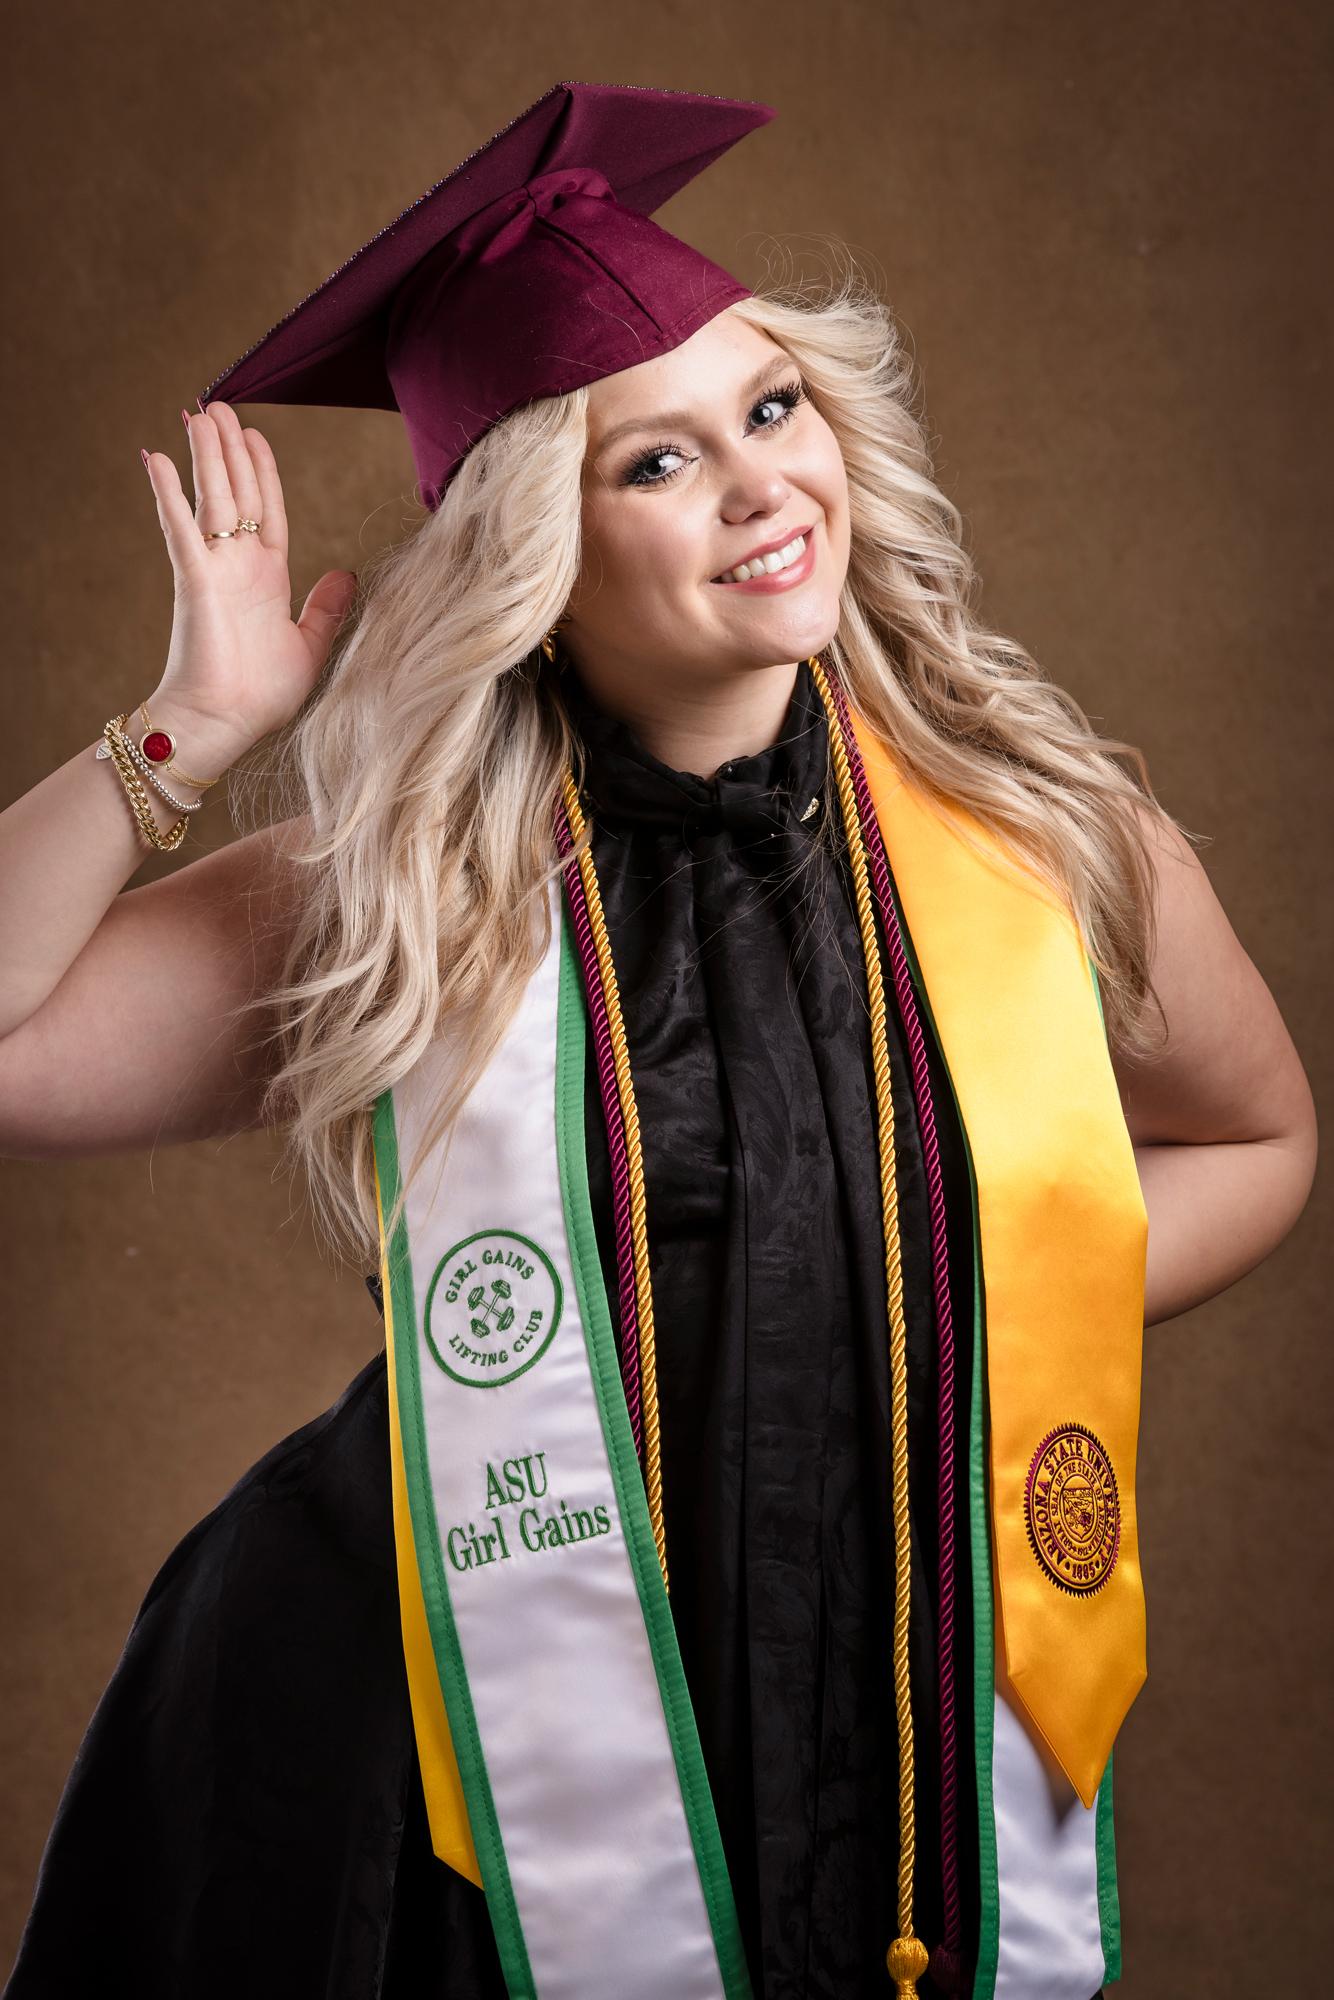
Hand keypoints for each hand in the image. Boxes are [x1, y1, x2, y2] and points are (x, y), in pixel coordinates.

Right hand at [141, 405, 356, 779]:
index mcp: (266, 576)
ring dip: (204, 455)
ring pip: (209, 497)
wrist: (225, 723)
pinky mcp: (194, 580)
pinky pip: (178, 527)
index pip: (265, 508)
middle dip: (229, 448)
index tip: (254, 434)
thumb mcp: (310, 646)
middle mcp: (238, 565)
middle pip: (235, 491)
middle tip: (218, 405)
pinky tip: (156, 459)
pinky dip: (167, 493)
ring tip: (198, 414)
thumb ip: (326, 608)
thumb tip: (347, 574)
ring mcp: (214, 569)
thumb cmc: (260, 695)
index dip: (261, 470)